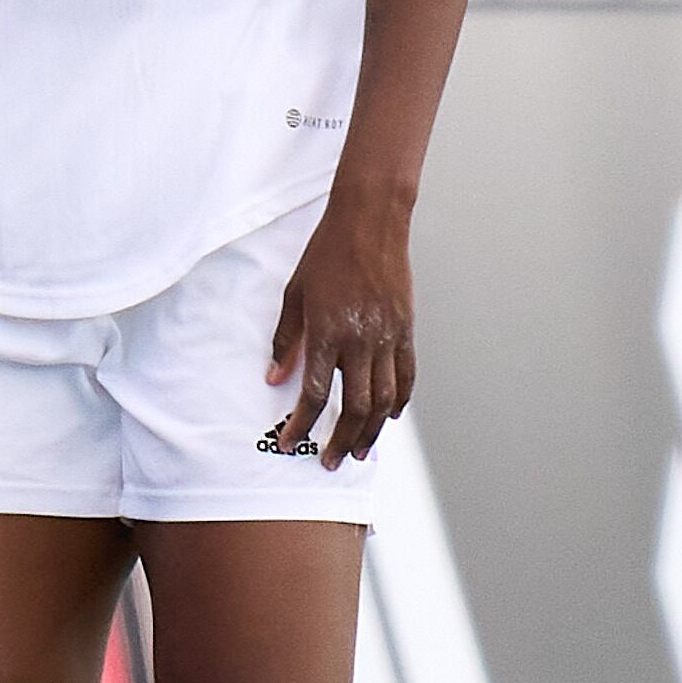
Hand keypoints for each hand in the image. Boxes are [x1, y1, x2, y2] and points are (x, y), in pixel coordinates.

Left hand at [267, 189, 412, 466]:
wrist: (370, 221)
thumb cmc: (328, 253)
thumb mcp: (295, 293)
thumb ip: (287, 340)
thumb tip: (274, 378)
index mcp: (327, 331)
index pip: (314, 393)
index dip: (301, 424)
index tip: (290, 441)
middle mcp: (360, 339)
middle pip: (354, 406)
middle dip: (342, 440)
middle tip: (331, 461)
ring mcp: (388, 335)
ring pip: (385, 399)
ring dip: (372, 431)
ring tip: (362, 450)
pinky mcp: (406, 328)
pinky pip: (407, 374)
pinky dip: (400, 401)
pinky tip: (390, 416)